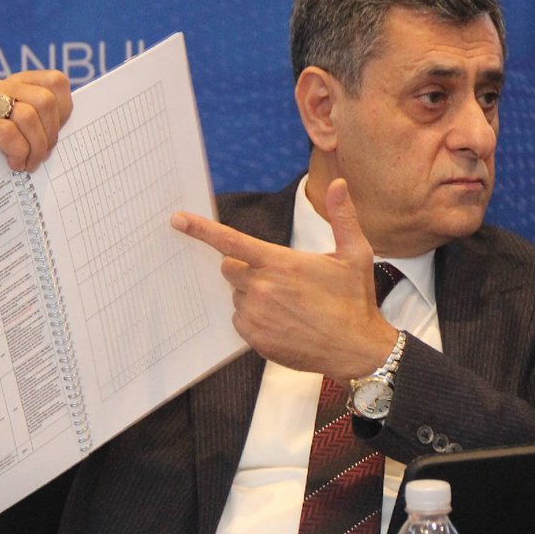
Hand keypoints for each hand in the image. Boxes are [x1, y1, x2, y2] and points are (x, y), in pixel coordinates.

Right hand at [0, 70, 73, 171]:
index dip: (63, 112)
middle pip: (44, 100)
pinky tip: (15, 163)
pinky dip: (18, 153)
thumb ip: (49, 121)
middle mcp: (0, 86)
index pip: (56, 82)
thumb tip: (77, 129)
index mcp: (20, 83)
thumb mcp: (33, 132)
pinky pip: (8, 133)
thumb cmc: (9, 152)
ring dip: (35, 147)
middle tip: (43, 155)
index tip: (55, 134)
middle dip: (50, 134)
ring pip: (27, 115)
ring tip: (29, 162)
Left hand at [171, 178, 398, 379]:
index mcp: (280, 263)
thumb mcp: (355, 254)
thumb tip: (339, 183)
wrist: (356, 350)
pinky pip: (240, 321)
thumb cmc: (355, 300)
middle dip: (247, 268)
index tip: (178, 220)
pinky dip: (254, 319)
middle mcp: (262, 288)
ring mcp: (256, 316)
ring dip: (253, 295)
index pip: (231, 242)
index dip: (201, 229)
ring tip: (288, 304)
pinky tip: (282, 322)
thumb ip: (343, 216)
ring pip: (237, 296)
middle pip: (230, 268)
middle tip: (280, 278)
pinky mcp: (255, 338)